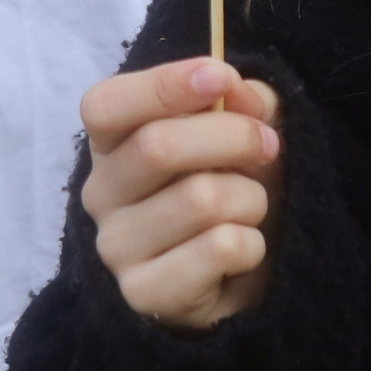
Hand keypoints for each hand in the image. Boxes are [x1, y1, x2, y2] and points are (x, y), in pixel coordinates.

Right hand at [79, 57, 283, 329]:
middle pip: (158, 146)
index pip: (104, 106)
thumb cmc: (236, 184)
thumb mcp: (245, 128)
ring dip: (249, 198)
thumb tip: (235, 89)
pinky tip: (241, 251)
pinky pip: (219, 248)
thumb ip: (244, 98)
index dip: (163, 85)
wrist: (244, 272)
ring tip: (248, 209)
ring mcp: (116, 248)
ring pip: (201, 199)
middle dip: (235, 137)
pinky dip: (251, 243)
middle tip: (268, 146)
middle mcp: (102, 194)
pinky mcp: (145, 293)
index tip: (219, 78)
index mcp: (114, 144)